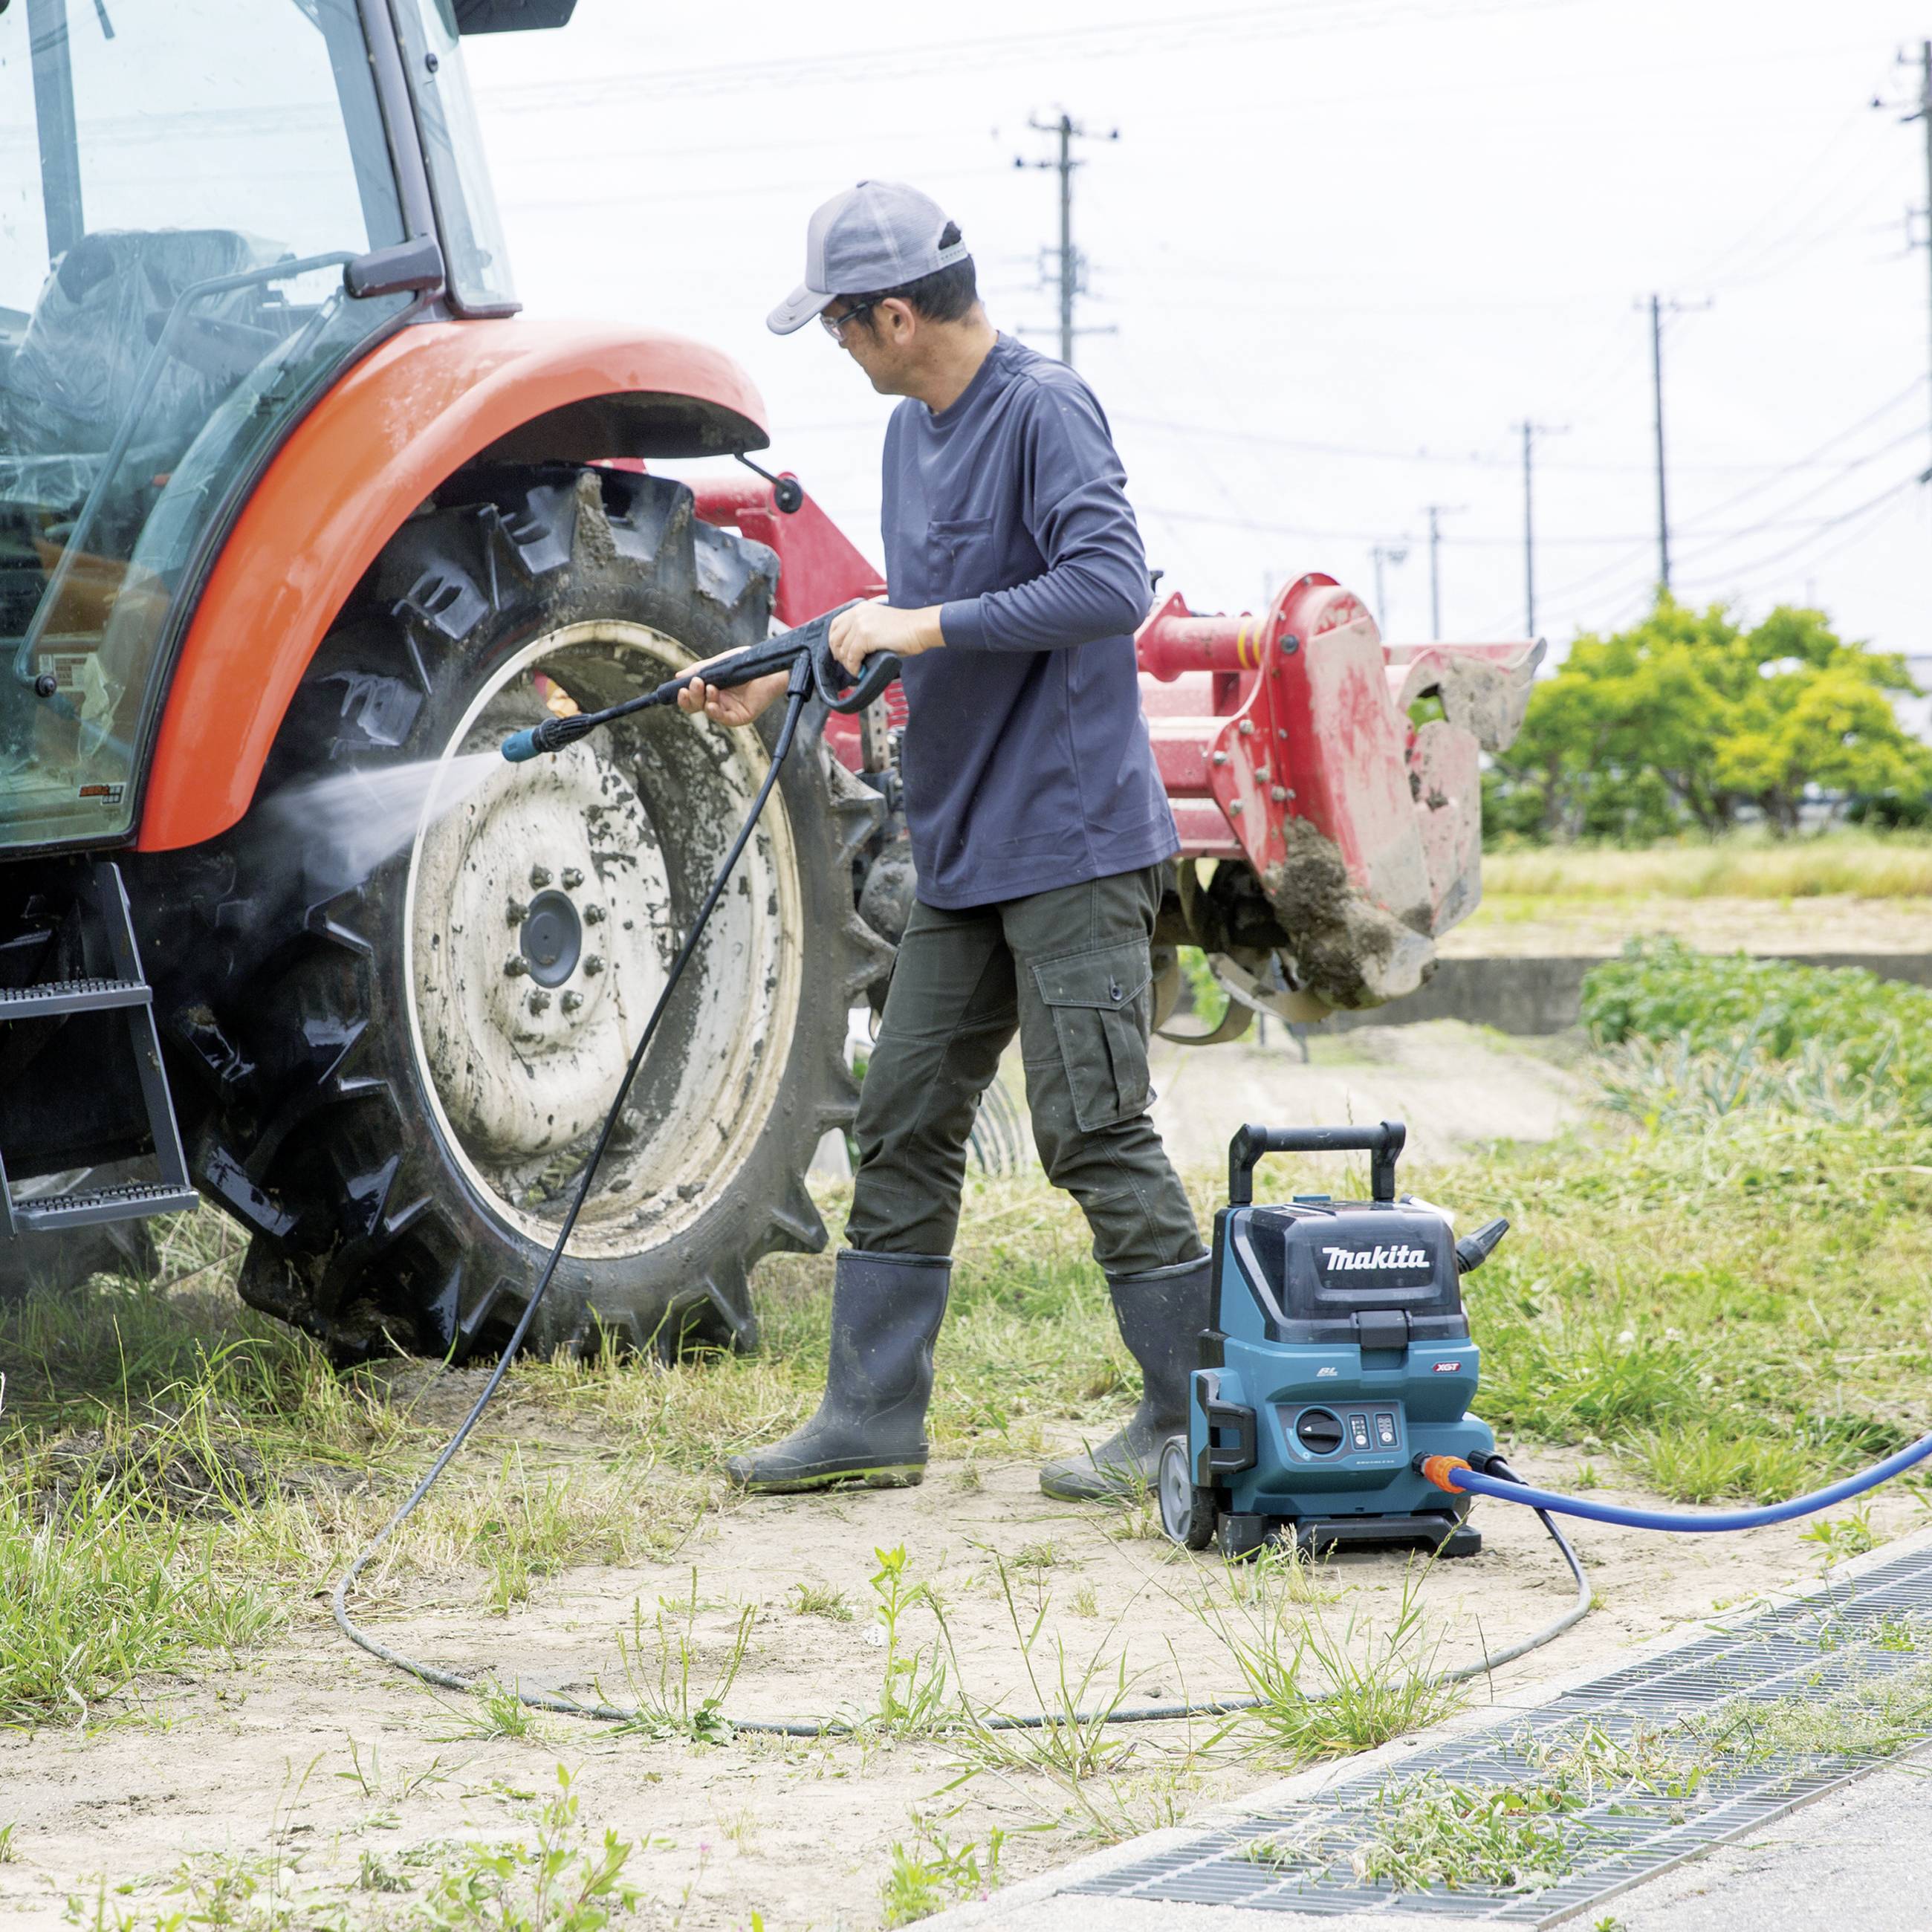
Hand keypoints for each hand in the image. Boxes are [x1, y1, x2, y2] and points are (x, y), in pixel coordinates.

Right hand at [674, 655, 788, 728]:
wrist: (770, 667)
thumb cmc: (747, 663)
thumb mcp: (720, 663)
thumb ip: (701, 670)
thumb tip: (678, 677)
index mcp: (711, 689)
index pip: (692, 698)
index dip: (684, 696)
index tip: (681, 688)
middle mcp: (718, 701)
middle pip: (696, 706)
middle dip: (692, 697)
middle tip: (695, 684)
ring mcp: (729, 710)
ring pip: (708, 711)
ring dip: (704, 700)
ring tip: (709, 688)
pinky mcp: (740, 716)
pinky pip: (724, 719)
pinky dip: (716, 712)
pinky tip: (712, 705)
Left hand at [828, 598, 944, 676]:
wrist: (919, 628)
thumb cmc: (905, 630)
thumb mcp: (879, 625)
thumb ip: (863, 633)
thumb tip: (851, 653)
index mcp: (860, 609)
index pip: (835, 625)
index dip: (835, 641)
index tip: (840, 653)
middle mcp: (857, 614)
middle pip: (835, 638)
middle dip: (839, 655)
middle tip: (849, 665)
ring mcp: (860, 624)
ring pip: (843, 650)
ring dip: (848, 664)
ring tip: (857, 670)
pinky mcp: (865, 636)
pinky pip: (852, 656)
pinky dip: (854, 667)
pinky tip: (860, 671)